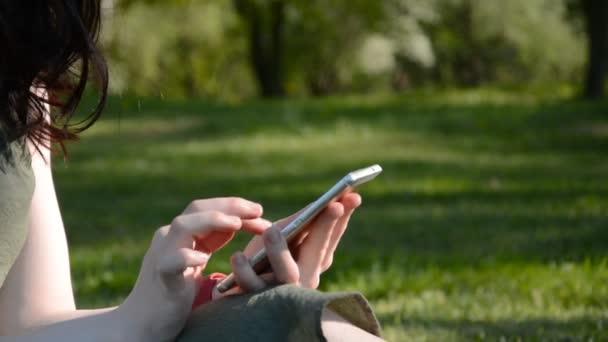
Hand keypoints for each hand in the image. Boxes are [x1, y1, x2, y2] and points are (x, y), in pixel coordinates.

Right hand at [117, 198, 268, 341]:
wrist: (143, 323)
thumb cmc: (173, 292)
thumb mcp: (196, 261)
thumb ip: (211, 241)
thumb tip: (240, 222)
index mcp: (181, 235)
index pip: (208, 208)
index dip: (235, 206)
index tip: (260, 211)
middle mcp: (169, 238)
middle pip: (198, 209)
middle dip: (230, 206)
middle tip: (258, 211)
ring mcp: (161, 255)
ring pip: (183, 226)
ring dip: (212, 220)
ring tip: (237, 224)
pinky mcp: (160, 277)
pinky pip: (171, 262)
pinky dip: (187, 257)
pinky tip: (204, 258)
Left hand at [216, 192, 361, 296]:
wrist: (239, 295)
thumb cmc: (264, 258)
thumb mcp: (282, 236)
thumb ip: (300, 221)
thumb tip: (326, 202)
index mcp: (315, 259)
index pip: (332, 235)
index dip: (343, 216)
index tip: (353, 195)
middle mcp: (305, 277)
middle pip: (318, 253)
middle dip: (326, 228)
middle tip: (333, 205)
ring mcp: (283, 292)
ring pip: (287, 273)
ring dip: (280, 252)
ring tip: (272, 231)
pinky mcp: (257, 301)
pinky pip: (251, 285)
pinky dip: (245, 272)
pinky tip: (238, 257)